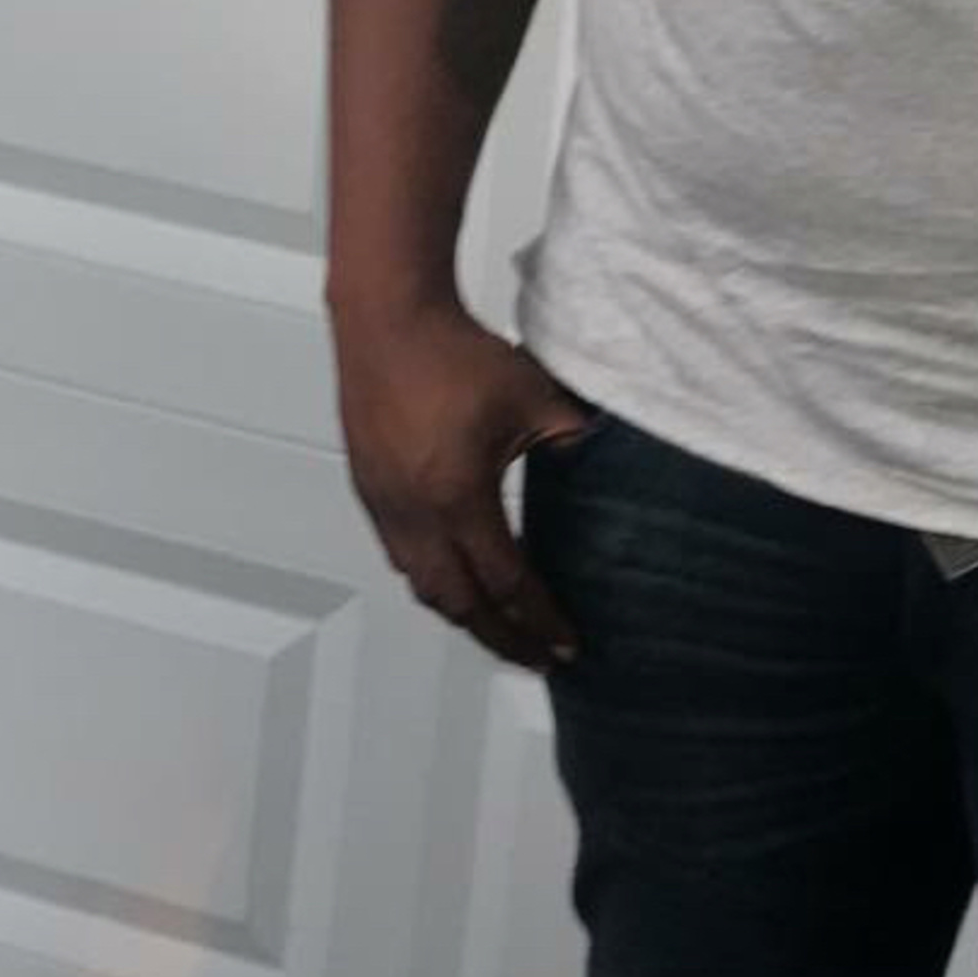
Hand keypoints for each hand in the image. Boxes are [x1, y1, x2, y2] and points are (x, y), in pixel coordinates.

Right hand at [332, 300, 593, 669]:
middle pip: (462, 604)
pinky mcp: (370, 490)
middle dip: (503, 638)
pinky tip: (453, 578)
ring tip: (499, 628)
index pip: (507, 583)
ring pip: (426, 586)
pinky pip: (402, 557)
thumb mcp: (533, 395)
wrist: (389, 319)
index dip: (540, 620)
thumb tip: (607, 465)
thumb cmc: (456, 352)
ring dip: (465, 614)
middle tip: (536, 657)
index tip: (567, 645)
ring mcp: (386, 507)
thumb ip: (574, 437)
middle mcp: (416, 516)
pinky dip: (433, 581)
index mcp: (459, 499)